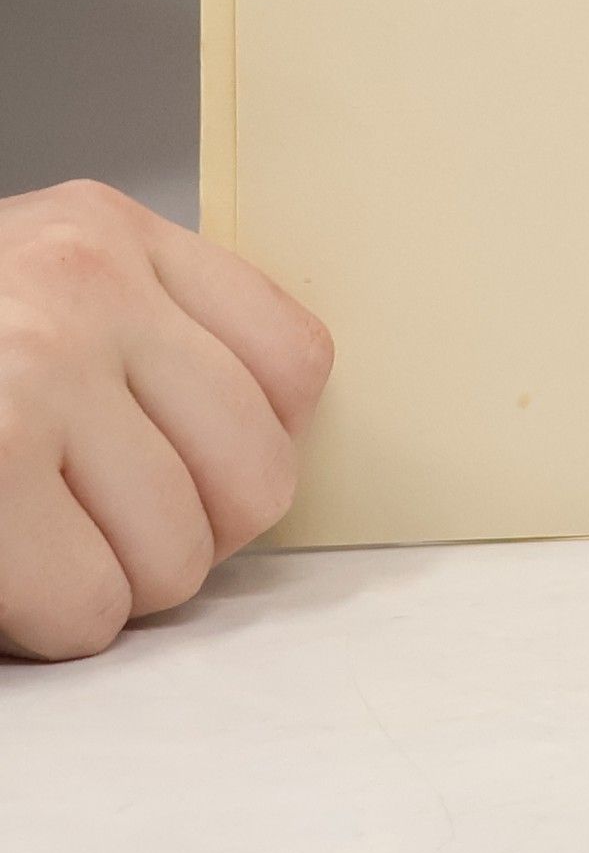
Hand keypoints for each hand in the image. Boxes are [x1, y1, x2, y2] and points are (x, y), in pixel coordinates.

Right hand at [0, 181, 332, 659]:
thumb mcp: (36, 285)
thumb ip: (147, 334)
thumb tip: (259, 465)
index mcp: (111, 230)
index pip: (295, 361)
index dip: (253, 446)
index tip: (191, 471)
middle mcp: (86, 284)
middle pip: (258, 474)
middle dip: (189, 533)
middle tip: (107, 530)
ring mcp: (36, 368)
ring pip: (180, 555)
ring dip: (113, 585)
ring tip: (39, 545)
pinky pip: (90, 606)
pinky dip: (49, 621)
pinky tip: (2, 575)